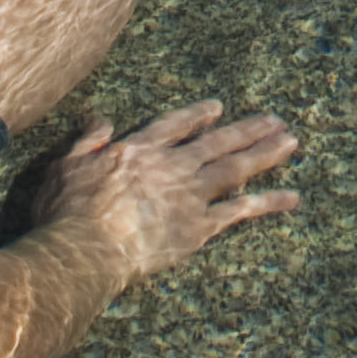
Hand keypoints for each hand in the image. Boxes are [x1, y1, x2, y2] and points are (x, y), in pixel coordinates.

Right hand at [23, 99, 299, 283]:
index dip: (197, 116)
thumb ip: (87, 140)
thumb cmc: (67, 212)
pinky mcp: (199, 227)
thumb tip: (100, 120)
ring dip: (265, 153)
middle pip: (216, 142)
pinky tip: (291, 197)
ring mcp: (189, 196)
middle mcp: (171, 166)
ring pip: (234, 168)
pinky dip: (268, 202)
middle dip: (246, 129)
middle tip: (276, 120)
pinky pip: (241, 211)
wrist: (85, 249)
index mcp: (139, 150)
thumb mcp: (65, 165)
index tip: (218, 108)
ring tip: (291, 142)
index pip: (174, 125)